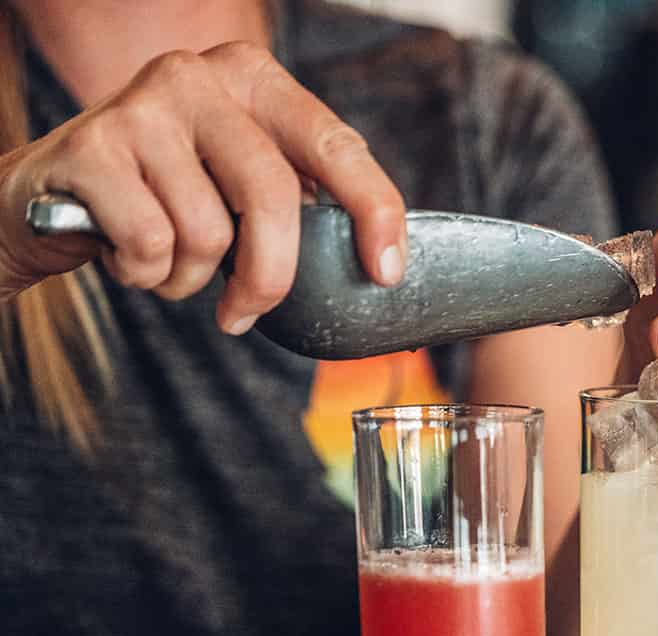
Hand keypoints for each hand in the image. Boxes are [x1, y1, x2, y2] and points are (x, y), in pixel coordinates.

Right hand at [0, 42, 405, 333]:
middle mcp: (198, 77)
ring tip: (163, 258)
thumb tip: (377, 262)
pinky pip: (152, 245)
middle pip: (273, 194)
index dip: (374, 211)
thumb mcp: (238, 183)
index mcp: (253, 79)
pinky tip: (123, 251)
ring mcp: (141, 106)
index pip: (337, 145)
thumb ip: (298, 198)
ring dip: (189, 275)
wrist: (46, 197)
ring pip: (209, 231)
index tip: (387, 272)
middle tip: (248, 312)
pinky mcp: (91, 146)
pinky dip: (145, 273)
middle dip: (270, 274)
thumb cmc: (163, 197)